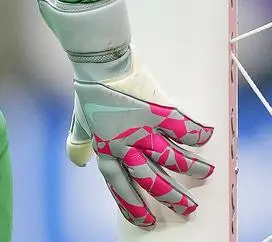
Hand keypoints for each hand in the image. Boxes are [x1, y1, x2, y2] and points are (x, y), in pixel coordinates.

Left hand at [39, 0, 213, 228]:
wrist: (98, 64)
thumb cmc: (89, 92)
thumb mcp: (80, 122)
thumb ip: (80, 144)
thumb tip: (78, 162)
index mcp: (105, 149)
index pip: (119, 184)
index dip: (132, 204)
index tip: (146, 220)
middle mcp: (124, 145)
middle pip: (150, 179)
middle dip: (171, 197)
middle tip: (188, 209)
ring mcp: (141, 129)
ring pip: (171, 158)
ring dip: (190, 169)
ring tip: (205, 173)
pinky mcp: (156, 112)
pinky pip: (180, 128)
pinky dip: (195, 134)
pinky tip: (207, 137)